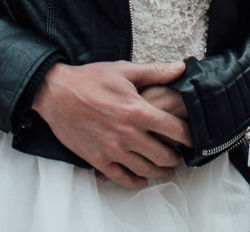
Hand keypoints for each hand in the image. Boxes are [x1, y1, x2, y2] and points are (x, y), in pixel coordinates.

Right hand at [32, 60, 188, 188]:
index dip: (188, 136)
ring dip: (161, 171)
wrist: (57, 94)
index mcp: (138, 111)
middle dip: (176, 157)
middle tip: (179, 154)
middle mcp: (129, 135)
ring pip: (147, 170)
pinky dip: (137, 181)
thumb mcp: (124, 70)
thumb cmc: (90, 80)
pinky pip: (124, 179)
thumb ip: (155, 71)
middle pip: (164, 155)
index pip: (174, 130)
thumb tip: (180, 68)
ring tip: (166, 168)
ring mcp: (114, 150)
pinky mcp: (99, 161)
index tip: (192, 138)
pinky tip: (142, 178)